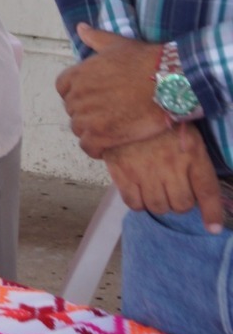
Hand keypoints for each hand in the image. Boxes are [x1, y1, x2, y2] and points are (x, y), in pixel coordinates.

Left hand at [56, 24, 169, 156]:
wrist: (169, 82)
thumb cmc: (145, 61)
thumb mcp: (117, 44)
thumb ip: (95, 38)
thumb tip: (81, 28)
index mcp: (77, 75)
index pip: (63, 88)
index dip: (78, 94)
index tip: (94, 97)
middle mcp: (78, 96)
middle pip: (73, 110)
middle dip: (87, 113)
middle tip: (109, 114)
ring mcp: (88, 116)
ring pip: (79, 129)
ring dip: (91, 131)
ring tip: (112, 129)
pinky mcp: (102, 135)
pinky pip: (89, 147)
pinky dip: (96, 148)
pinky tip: (109, 146)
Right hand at [103, 126, 223, 232]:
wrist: (121, 106)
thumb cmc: (157, 121)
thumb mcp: (185, 133)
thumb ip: (195, 160)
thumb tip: (200, 193)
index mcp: (191, 152)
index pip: (207, 190)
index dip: (212, 213)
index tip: (213, 228)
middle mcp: (171, 164)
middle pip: (182, 204)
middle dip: (179, 202)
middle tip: (172, 190)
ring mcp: (145, 170)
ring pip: (159, 207)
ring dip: (159, 203)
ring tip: (155, 189)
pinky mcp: (122, 172)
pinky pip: (134, 203)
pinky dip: (139, 203)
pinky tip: (139, 191)